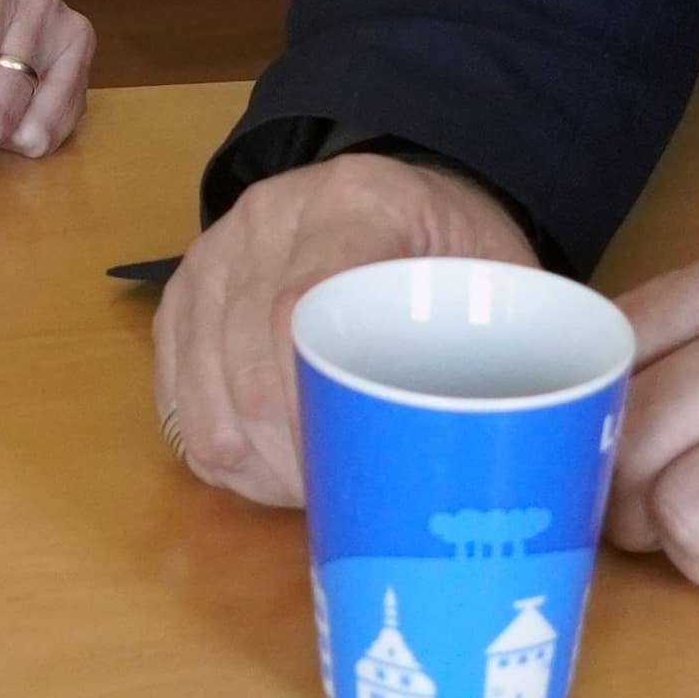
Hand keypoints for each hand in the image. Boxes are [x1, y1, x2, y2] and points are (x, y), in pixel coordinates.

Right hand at [153, 149, 537, 506]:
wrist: (405, 190)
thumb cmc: (461, 251)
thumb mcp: (505, 280)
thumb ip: (511, 350)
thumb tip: (523, 472)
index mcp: (358, 203)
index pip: (299, 312)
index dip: (309, 412)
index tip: (349, 477)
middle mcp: (269, 217)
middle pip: (245, 365)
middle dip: (287, 461)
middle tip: (338, 507)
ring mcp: (215, 251)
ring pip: (202, 391)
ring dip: (251, 463)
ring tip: (306, 489)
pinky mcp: (184, 292)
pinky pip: (175, 392)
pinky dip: (215, 443)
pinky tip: (266, 463)